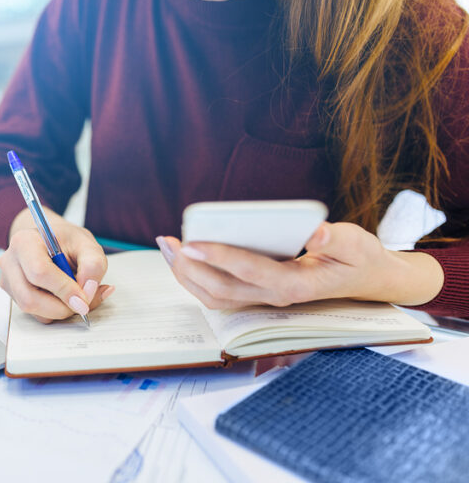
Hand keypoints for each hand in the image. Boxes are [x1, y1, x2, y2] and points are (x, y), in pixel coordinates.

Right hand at [0, 208, 113, 322]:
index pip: (39, 273)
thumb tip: (89, 290)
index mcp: (25, 242)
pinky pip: (36, 314)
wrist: (49, 241)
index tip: (83, 298)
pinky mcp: (14, 296)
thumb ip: (93, 264)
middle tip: (83, 301)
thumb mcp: (86, 243)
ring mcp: (9, 281)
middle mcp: (10, 263)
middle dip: (62, 307)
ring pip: (33, 310)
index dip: (64, 290)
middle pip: (30, 299)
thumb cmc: (65, 240)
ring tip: (76, 295)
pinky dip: (55, 312)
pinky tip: (65, 298)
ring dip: (60, 310)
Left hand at [156, 222, 443, 308]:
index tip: (192, 243)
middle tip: (169, 241)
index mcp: (296, 285)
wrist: (362, 280)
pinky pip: (216, 292)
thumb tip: (314, 231)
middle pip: (222, 289)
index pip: (250, 271)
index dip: (220, 257)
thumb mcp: (357, 243)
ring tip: (167, 246)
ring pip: (214, 296)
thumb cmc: (356, 257)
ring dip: (186, 273)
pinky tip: (180, 255)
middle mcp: (274, 297)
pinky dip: (194, 276)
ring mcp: (261, 300)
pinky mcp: (254, 295)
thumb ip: (336, 238)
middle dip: (190, 266)